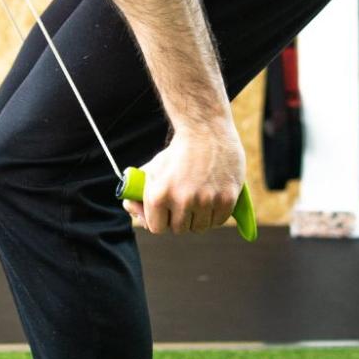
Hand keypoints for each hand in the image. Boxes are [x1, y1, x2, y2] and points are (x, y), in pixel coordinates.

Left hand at [122, 126, 246, 234]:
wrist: (206, 129)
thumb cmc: (177, 152)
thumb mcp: (153, 168)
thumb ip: (138, 192)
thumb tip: (132, 210)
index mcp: (158, 195)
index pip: (157, 228)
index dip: (161, 221)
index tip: (165, 214)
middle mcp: (182, 200)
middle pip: (179, 229)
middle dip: (179, 219)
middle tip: (182, 206)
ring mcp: (206, 201)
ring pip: (200, 227)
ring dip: (198, 219)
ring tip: (198, 202)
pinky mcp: (227, 199)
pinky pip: (218, 221)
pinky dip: (215, 215)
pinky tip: (211, 201)